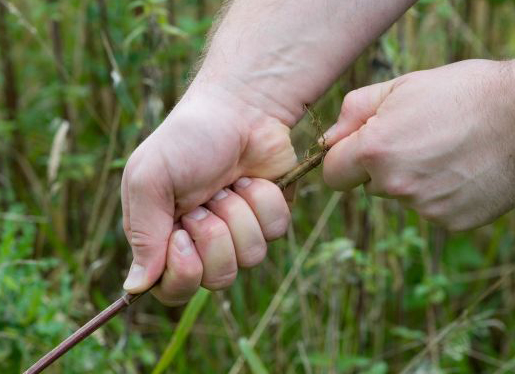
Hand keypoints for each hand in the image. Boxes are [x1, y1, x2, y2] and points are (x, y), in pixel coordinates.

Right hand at [121, 83, 294, 304]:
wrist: (238, 109)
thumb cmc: (187, 139)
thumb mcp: (149, 178)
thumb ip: (142, 234)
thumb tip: (134, 288)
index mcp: (164, 236)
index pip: (171, 289)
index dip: (182, 272)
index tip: (182, 234)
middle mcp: (202, 242)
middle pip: (216, 279)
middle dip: (214, 235)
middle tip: (206, 200)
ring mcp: (238, 232)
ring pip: (249, 258)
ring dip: (238, 214)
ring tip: (229, 185)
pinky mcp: (268, 219)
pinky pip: (275, 232)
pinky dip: (263, 202)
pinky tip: (251, 180)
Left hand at [323, 59, 514, 230]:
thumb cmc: (463, 93)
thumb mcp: (402, 87)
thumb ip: (355, 112)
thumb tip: (328, 139)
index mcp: (374, 151)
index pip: (332, 173)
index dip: (342, 159)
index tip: (358, 149)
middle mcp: (395, 185)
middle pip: (368, 185)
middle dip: (380, 167)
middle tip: (415, 140)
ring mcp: (424, 207)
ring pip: (400, 195)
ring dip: (411, 178)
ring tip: (444, 150)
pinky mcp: (450, 220)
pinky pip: (429, 207)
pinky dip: (438, 193)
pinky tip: (460, 169)